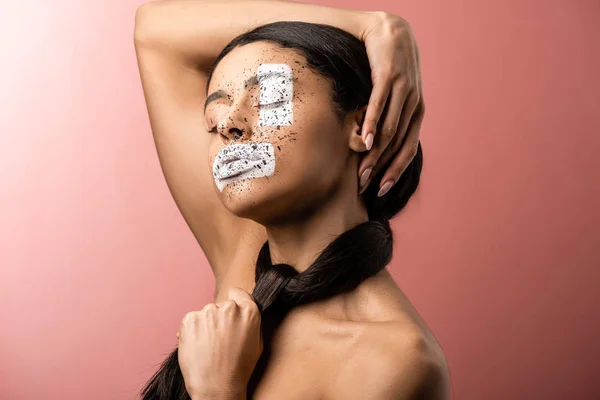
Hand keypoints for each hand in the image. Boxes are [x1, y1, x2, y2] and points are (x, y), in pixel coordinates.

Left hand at [177, 287, 262, 398]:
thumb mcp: (257, 343)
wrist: (217, 387)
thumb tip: (244, 310)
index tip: (230, 314)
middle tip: (219, 340)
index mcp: (249, 312)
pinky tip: (198, 346)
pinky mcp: (190, 319)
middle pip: (222, 306)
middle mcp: (229, 308)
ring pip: (206, 314)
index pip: (238, 293)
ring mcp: (208, 312)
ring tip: (208, 347)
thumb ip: (251, 321)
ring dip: (205, 325)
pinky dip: (192, 331)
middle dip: (220, 318)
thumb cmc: (238, 369)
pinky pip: (191, 320)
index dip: (235, 302)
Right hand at [358, 12, 424, 196]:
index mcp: (417, 112)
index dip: (396, 171)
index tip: (382, 189)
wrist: (389, 30)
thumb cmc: (390, 67)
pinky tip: (363, 141)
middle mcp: (414, 103)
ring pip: (388, 130)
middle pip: (397, 144)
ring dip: (374, 154)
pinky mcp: (388, 77)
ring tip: (361, 171)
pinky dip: (371, 125)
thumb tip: (378, 145)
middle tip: (365, 186)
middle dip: (381, 168)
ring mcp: (403, 90)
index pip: (409, 149)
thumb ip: (392, 118)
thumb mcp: (396, 96)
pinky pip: (379, 106)